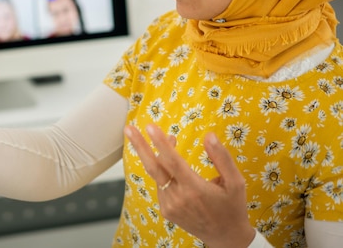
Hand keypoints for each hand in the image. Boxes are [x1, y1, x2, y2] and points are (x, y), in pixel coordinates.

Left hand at [124, 124, 254, 247]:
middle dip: (140, 146)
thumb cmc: (232, 207)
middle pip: (153, 167)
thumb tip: (209, 135)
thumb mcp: (236, 182)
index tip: (150, 127)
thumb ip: (222, 158)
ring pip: (158, 174)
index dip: (161, 143)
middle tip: (128, 129)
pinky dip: (163, 171)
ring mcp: (169, 205)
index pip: (173, 162)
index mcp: (195, 189)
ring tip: (170, 139)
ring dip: (158, 155)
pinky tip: (173, 164)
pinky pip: (160, 185)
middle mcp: (178, 198)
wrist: (225, 238)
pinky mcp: (166, 210)